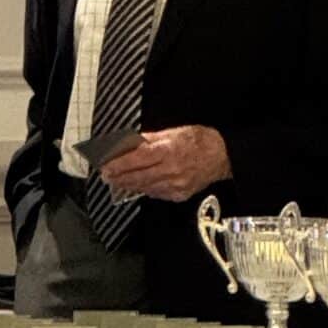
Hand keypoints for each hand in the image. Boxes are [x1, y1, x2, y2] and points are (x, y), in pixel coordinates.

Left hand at [100, 124, 230, 201]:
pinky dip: (144, 188)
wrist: (223, 156)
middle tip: (106, 176)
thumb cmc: (199, 141)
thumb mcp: (173, 132)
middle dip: (118, 177)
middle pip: (136, 177)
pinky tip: (137, 184)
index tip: (105, 166)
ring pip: (143, 187)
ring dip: (128, 184)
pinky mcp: (178, 194)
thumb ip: (149, 140)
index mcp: (168, 151)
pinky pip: (155, 193)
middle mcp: (171, 170)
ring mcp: (175, 184)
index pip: (136, 159)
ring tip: (117, 180)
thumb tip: (128, 144)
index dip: (118, 164)